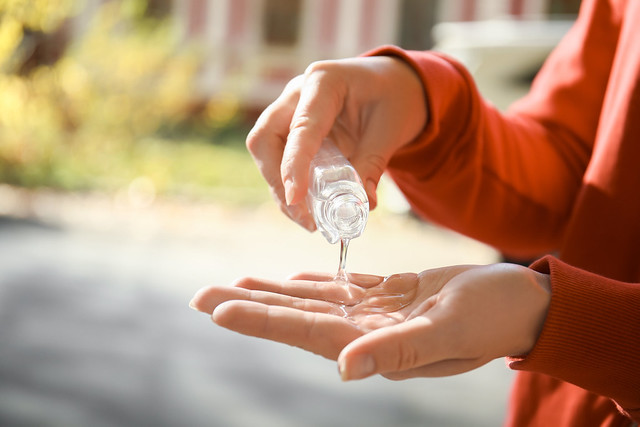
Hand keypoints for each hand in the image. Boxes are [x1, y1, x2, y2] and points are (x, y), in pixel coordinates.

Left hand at [190, 263, 550, 380]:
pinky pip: (344, 288)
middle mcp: (368, 333)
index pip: (304, 332)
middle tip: (201, 295)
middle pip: (296, 317)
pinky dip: (315, 283)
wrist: (523, 303)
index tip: (217, 309)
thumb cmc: (494, 317)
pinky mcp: (393, 296)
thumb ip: (399, 350)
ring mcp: (378, 315)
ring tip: (233, 283)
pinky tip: (292, 280)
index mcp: (375, 344)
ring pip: (313, 301)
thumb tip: (347, 369)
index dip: (259, 321)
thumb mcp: (450, 330)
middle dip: (248, 305)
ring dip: (273, 292)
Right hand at [246, 55, 426, 230]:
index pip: (300, 127)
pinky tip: (308, 211)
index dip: (294, 165)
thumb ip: (373, 164)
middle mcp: (298, 93)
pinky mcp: (290, 131)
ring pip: (266, 152)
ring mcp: (289, 110)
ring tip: (310, 221)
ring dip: (281, 190)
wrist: (395, 84)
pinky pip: (279, 160)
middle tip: (305, 216)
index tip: (295, 198)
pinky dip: (290, 187)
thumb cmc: (394, 97)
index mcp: (324, 81)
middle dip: (278, 181)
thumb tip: (362, 204)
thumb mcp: (391, 129)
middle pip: (266, 138)